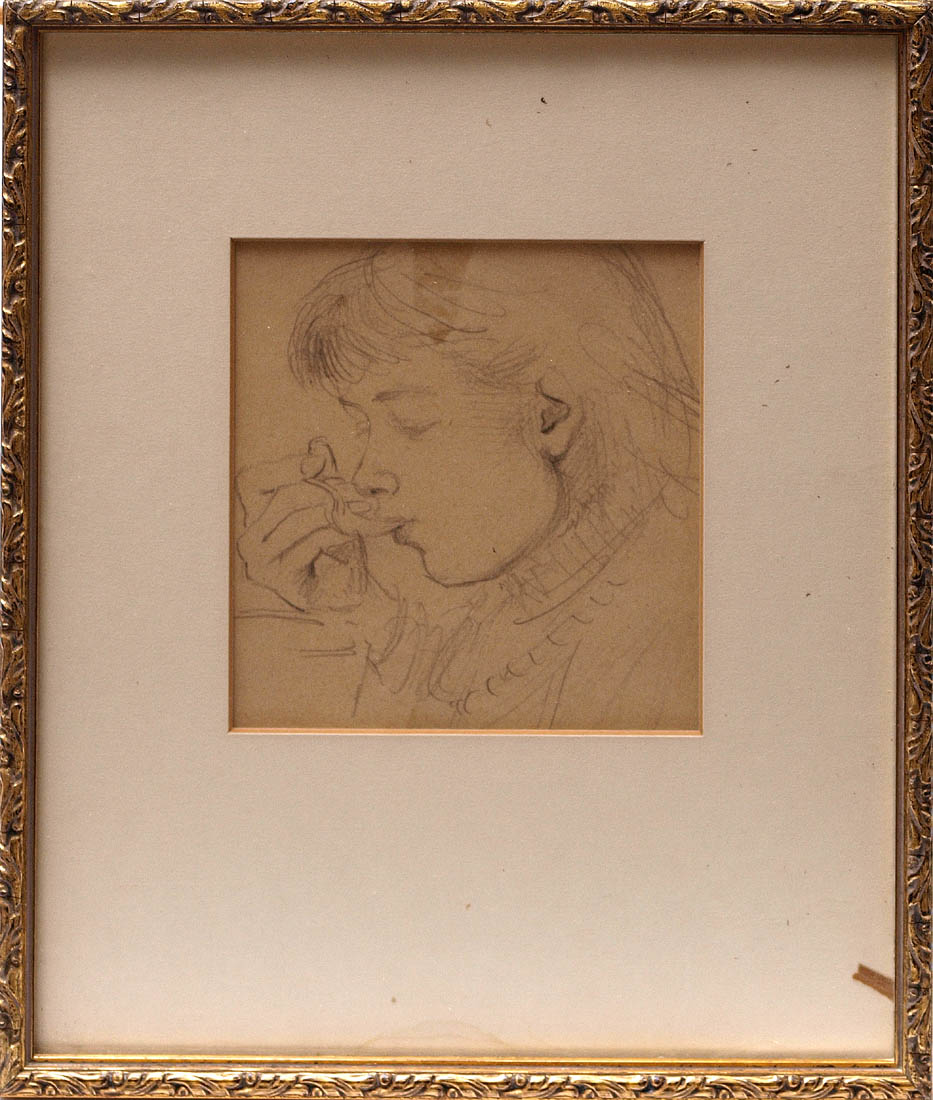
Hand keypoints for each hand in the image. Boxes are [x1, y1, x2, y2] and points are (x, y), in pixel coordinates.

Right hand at [235, 439, 387, 612]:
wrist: (328, 587)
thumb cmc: (318, 540)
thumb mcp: (316, 503)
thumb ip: (315, 477)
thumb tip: (319, 453)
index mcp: (248, 516)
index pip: (253, 480)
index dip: (285, 468)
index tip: (319, 463)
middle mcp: (247, 538)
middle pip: (284, 500)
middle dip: (323, 493)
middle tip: (354, 493)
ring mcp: (260, 562)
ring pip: (299, 523)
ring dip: (333, 514)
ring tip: (357, 511)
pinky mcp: (280, 581)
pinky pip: (309, 546)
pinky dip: (334, 536)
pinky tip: (350, 532)